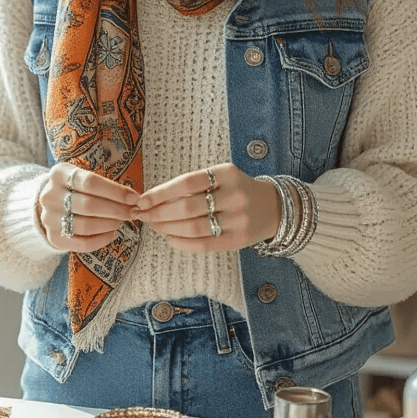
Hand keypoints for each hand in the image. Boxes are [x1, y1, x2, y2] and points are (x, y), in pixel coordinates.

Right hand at [38, 164, 139, 252]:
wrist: (51, 204)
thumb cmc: (74, 188)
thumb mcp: (82, 177)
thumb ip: (103, 185)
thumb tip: (132, 198)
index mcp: (59, 174)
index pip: (91, 182)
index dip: (116, 191)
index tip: (134, 197)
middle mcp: (50, 196)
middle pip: (89, 205)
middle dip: (116, 210)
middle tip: (132, 212)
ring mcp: (50, 218)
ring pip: (86, 225)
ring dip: (110, 224)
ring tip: (121, 221)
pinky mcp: (54, 237)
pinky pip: (82, 243)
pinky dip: (102, 240)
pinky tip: (112, 233)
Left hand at [135, 162, 279, 253]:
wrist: (273, 208)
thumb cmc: (237, 190)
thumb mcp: (221, 177)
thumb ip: (193, 185)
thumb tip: (154, 199)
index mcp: (228, 173)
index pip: (187, 181)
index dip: (161, 192)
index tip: (142, 199)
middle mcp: (235, 195)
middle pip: (187, 207)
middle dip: (159, 213)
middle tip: (143, 215)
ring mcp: (238, 219)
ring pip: (193, 227)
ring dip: (168, 228)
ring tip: (155, 226)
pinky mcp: (239, 240)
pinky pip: (204, 244)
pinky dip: (182, 243)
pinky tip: (171, 238)